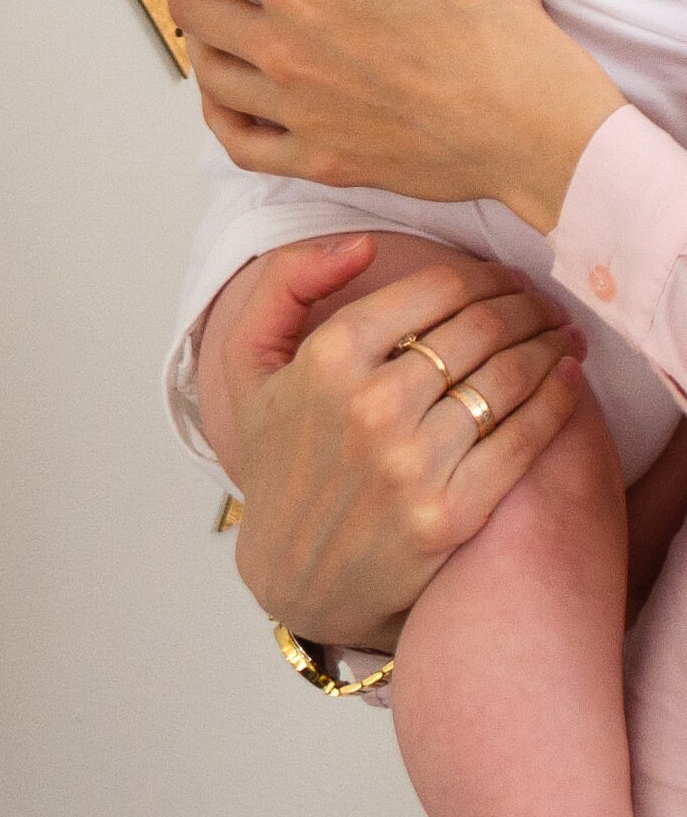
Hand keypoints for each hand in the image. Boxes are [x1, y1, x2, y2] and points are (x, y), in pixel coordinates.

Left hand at [159, 0, 624, 232]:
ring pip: (210, 74)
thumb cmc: (488, 26)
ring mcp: (297, 113)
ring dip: (196, 37)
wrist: (534, 130)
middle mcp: (281, 52)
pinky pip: (241, 144)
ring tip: (204, 10)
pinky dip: (220, 117)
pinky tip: (228, 97)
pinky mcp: (321, 160)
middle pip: (193, 5)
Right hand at [219, 236, 584, 650]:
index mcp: (328, 358)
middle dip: (524, 306)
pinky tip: (568, 382)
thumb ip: (286, 282)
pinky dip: (556, 405)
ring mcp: (414, 463)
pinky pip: (521, 443)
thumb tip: (362, 245)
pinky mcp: (450, 515)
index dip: (481, 275)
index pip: (433, 292)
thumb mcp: (248, 360)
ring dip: (548, 346)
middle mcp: (373, 405)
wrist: (293, 570)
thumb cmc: (278, 457)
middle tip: (544, 304)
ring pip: (506, 379)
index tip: (503, 277)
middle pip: (478, 330)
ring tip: (563, 336)